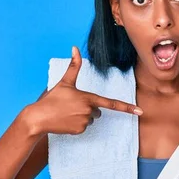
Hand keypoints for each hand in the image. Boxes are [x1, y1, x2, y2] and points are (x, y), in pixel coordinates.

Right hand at [28, 46, 142, 135]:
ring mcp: (84, 122)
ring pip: (91, 119)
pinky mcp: (79, 131)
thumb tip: (75, 48)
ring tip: (67, 112)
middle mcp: (89, 111)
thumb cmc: (52, 98)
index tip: (140, 111)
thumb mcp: (64, 82)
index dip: (127, 107)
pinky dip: (77, 124)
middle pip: (97, 110)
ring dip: (82, 116)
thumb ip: (73, 66)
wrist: (38, 117)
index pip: (111, 103)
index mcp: (88, 98)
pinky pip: (84, 127)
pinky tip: (66, 120)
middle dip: (88, 108)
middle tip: (71, 105)